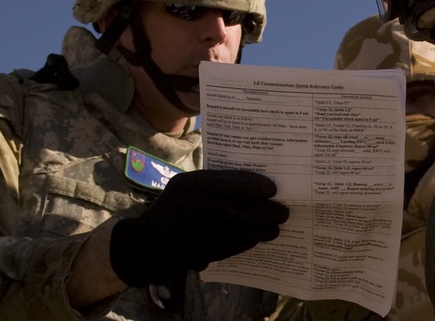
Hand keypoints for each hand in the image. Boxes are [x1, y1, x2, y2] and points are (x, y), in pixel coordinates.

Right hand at [109, 169, 288, 286]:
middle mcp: (196, 209)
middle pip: (240, 211)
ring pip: (240, 232)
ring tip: (276, 227)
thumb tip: (252, 184)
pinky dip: (248, 242)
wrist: (150, 241)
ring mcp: (200, 234)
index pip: (230, 184)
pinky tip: (257, 237)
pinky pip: (233, 247)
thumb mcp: (186, 184)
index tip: (272, 189)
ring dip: (263, 230)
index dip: (255, 186)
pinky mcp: (203, 253)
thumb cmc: (174, 204)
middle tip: (284, 211)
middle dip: (267, 212)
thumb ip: (214, 182)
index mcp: (191, 186)